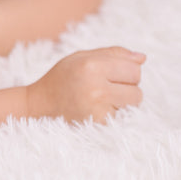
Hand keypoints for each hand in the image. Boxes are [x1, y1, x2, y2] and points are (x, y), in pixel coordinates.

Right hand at [26, 46, 145, 122]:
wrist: (38, 105)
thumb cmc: (63, 77)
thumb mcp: (84, 56)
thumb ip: (115, 53)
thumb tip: (142, 58)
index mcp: (93, 66)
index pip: (134, 70)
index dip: (128, 71)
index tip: (114, 74)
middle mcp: (96, 88)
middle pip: (137, 88)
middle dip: (128, 86)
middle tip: (108, 86)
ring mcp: (97, 109)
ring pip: (133, 103)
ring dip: (124, 101)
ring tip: (104, 97)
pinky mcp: (96, 125)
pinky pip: (122, 117)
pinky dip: (116, 113)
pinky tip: (99, 108)